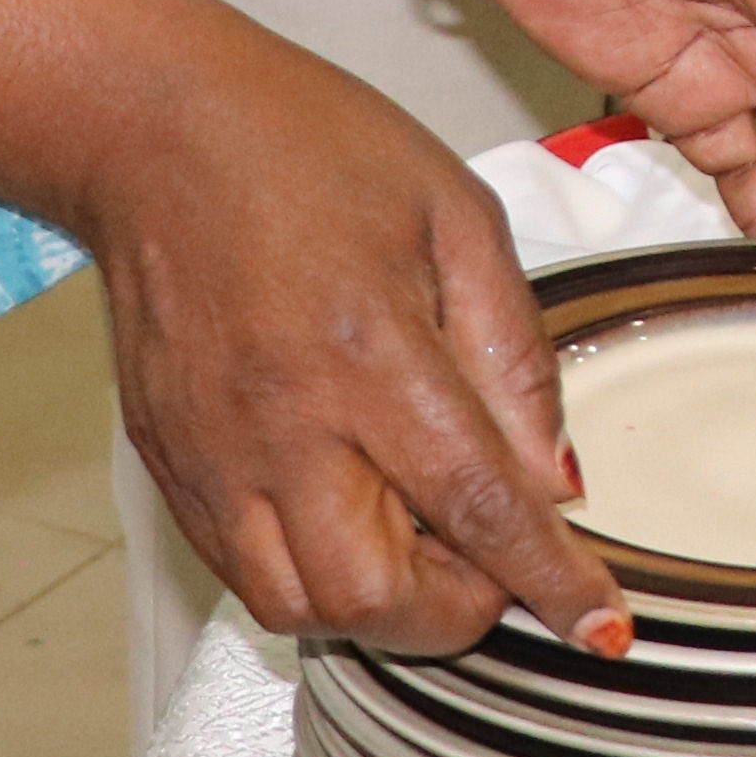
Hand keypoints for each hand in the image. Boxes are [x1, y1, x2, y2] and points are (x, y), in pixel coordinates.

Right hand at [85, 20, 639, 660]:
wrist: (156, 127)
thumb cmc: (312, 148)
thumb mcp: (457, 214)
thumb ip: (514, 355)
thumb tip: (554, 479)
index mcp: (369, 351)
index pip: (477, 508)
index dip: (549, 583)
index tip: (599, 629)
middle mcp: (282, 422)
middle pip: (373, 597)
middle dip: (455, 610)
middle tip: (490, 554)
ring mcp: (212, 454)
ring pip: (295, 608)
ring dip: (376, 603)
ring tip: (414, 532)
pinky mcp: (168, 464)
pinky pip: (237, 570)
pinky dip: (304, 575)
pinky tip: (345, 512)